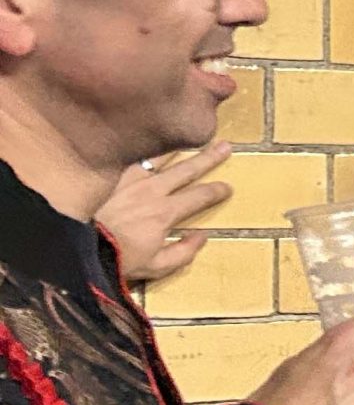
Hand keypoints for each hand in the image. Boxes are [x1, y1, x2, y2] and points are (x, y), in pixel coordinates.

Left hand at [95, 143, 233, 286]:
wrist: (74, 244)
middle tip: (225, 146)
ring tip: (186, 138)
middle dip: (209, 158)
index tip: (228, 186)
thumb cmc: (117, 258)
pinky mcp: (108, 174)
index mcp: (166, 212)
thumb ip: (183, 252)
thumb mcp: (156, 266)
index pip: (200, 196)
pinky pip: (129, 157)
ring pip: (158, 157)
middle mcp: (152, 190)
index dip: (217, 191)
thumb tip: (202, 236)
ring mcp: (128, 179)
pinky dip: (141, 151)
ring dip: (176, 148)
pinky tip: (144, 142)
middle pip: (186, 169)